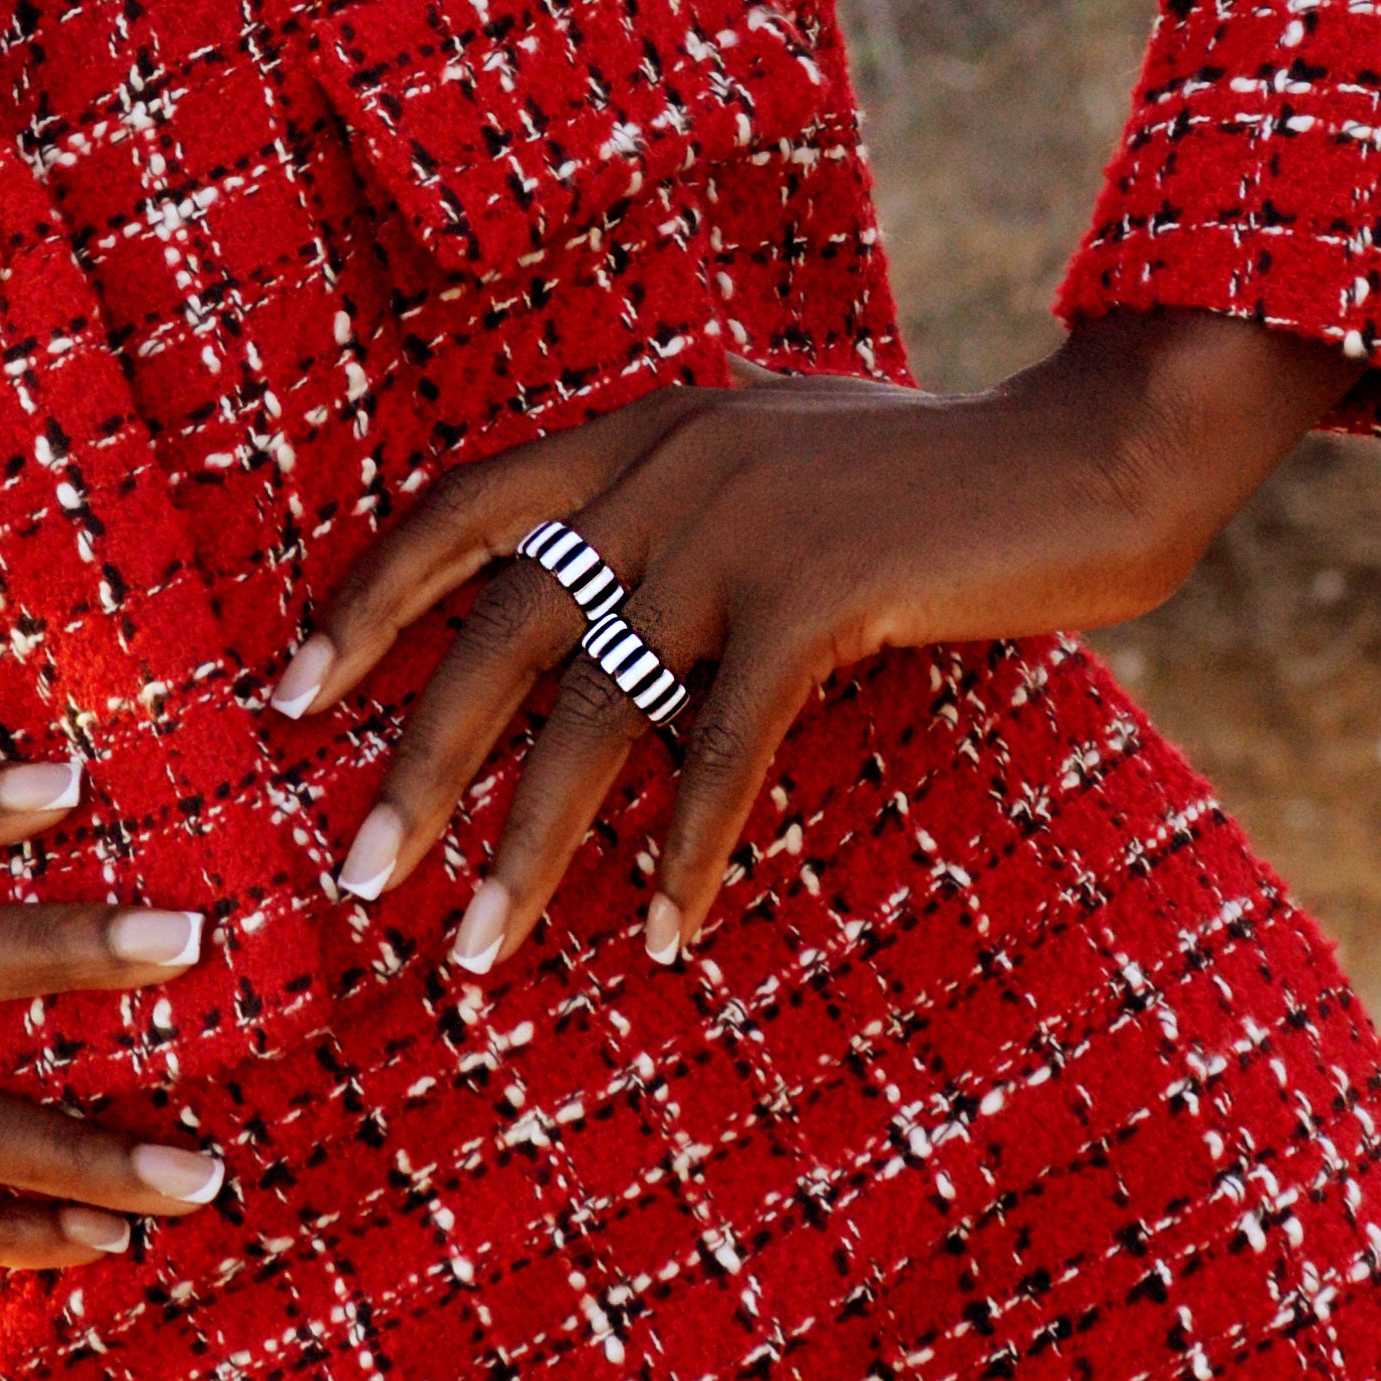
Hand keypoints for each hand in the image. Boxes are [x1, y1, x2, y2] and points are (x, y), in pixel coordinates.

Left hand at [270, 311, 1354, 975]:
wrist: (1092, 446)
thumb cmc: (938, 481)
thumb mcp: (777, 463)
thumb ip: (682, 516)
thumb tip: (601, 628)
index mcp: (644, 432)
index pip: (461, 508)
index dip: (367, 599)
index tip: (289, 697)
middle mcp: (667, 466)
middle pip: (501, 628)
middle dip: (420, 762)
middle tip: (357, 875)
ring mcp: (738, 524)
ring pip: (596, 705)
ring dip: (532, 842)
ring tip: (473, 948)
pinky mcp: (821, 590)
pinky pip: (725, 741)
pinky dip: (687, 843)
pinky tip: (658, 930)